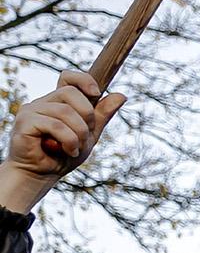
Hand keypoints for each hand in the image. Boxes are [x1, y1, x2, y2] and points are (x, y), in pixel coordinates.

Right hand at [1, 71, 123, 207]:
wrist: (41, 175)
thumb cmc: (63, 156)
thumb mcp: (89, 135)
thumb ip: (102, 116)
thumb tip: (121, 95)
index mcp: (58, 102)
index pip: (68, 77)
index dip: (83, 80)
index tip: (96, 93)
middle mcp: (43, 102)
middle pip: (71, 93)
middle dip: (87, 116)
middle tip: (85, 136)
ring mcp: (32, 110)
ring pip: (66, 112)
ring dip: (79, 134)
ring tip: (75, 148)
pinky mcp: (25, 122)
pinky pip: (56, 125)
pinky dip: (69, 141)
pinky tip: (68, 151)